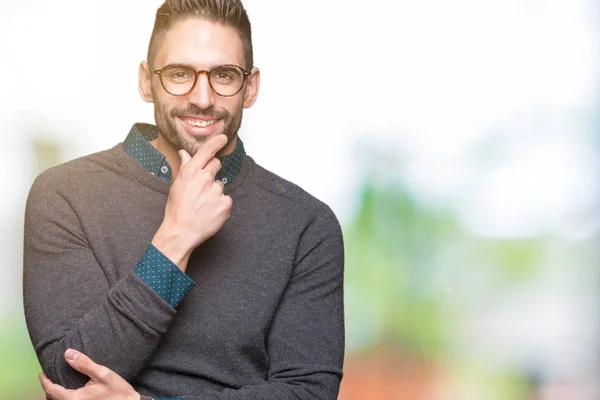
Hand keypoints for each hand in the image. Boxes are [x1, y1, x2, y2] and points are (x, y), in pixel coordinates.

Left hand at [40, 349, 138, 399]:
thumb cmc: (117, 391)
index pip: (52, 390)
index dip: (45, 381)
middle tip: (49, 378)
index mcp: (74, 398)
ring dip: (55, 395)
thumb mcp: (102, 374)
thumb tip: (67, 353)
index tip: (42, 373)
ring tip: (57, 385)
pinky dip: (63, 398)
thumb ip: (84, 364)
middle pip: (52, 399)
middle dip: (48, 389)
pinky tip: (69, 392)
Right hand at [152, 134, 232, 270]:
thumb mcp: (176, 185)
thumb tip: (184, 153)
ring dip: (215, 192)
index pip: (207, 151)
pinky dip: (220, 205)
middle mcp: (205, 178)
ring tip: (203, 204)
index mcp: (191, 172)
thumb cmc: (176, 209)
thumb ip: (185, 167)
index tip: (224, 138)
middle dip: (212, 172)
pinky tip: (210, 211)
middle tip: (203, 186)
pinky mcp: (226, 203)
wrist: (181, 231)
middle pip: (217, 165)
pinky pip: (226, 199)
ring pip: (220, 185)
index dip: (216, 142)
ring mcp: (217, 191)